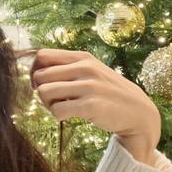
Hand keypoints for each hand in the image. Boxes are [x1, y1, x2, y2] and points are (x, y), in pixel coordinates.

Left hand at [30, 48, 160, 154]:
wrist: (138, 111)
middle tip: (54, 100)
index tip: (42, 84)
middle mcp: (84, 68)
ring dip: (48, 104)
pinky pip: (57, 110)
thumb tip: (34, 70)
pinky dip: (58, 116)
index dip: (35, 71)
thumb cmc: (108, 91)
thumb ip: (67, 67)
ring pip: (44, 92)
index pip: (42, 56)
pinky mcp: (91, 105)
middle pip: (39, 76)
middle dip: (41, 91)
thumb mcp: (91, 70)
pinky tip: (69, 115)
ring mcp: (88, 86)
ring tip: (62, 107)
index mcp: (82, 57)